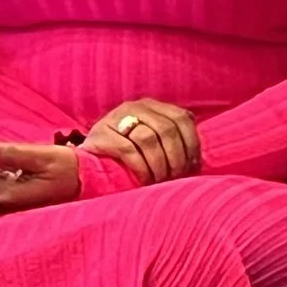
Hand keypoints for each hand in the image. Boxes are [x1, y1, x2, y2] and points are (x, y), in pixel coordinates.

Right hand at [87, 99, 201, 184]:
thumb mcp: (152, 141)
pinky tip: (145, 180)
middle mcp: (135, 106)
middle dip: (177, 158)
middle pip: (167, 129)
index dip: (192, 143)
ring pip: (149, 139)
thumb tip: (198, 162)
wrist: (88, 159)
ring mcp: (116, 117)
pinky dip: (142, 168)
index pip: (182, 118)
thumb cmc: (128, 154)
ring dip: (159, 165)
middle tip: (176, 177)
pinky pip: (129, 151)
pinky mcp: (102, 134)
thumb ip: (173, 141)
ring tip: (160, 180)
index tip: (193, 166)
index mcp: (153, 105)